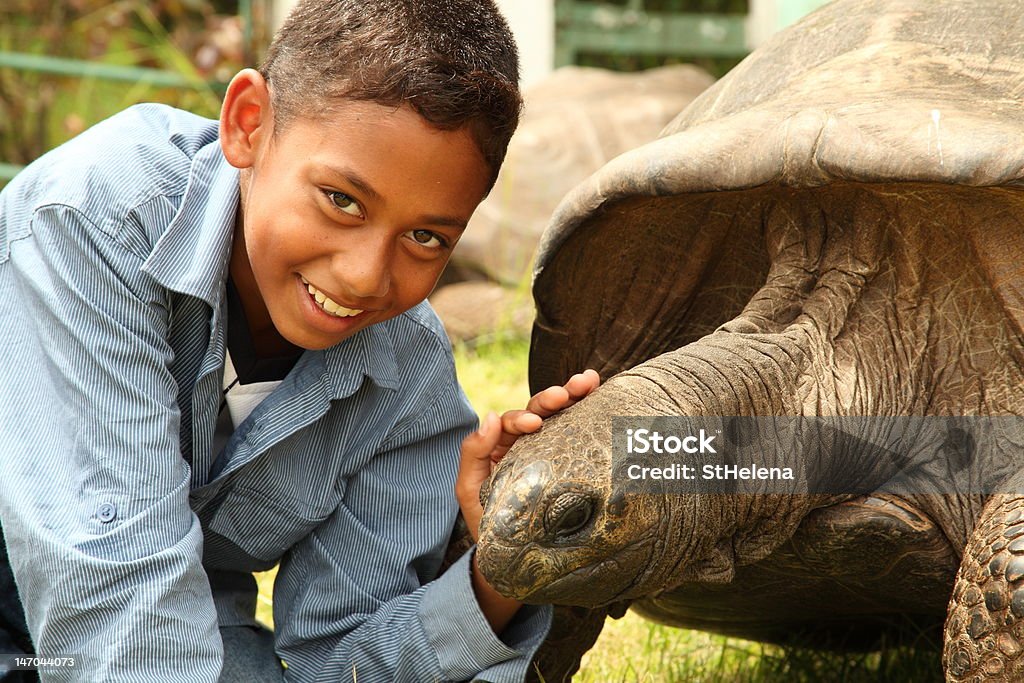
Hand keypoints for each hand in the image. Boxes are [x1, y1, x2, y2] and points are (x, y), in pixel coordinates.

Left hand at [456, 369, 599, 541]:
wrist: (513, 556)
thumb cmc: (488, 522)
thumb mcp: (469, 489)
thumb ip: (473, 454)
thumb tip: (491, 416)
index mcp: (502, 445)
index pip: (512, 423)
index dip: (522, 418)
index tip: (534, 424)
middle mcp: (525, 442)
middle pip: (538, 411)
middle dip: (552, 398)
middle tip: (569, 391)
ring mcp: (548, 448)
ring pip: (560, 415)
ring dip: (573, 395)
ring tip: (589, 382)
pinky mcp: (569, 460)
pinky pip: (577, 431)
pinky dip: (588, 409)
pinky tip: (600, 394)